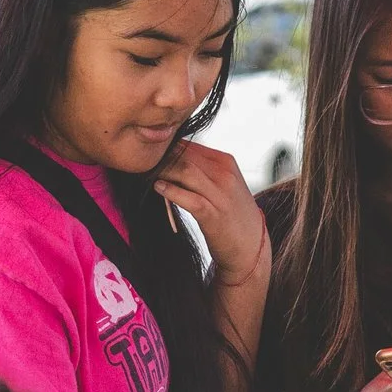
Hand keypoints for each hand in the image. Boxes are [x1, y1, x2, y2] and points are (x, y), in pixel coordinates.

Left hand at [153, 142, 265, 287]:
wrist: (250, 246)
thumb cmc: (231, 214)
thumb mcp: (222, 184)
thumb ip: (202, 169)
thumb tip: (170, 157)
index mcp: (225, 162)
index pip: (190, 144)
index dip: (167, 147)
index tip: (148, 153)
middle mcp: (224, 174)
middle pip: (186, 155)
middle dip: (161, 156)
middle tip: (141, 161)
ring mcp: (220, 194)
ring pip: (186, 171)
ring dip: (162, 170)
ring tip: (145, 173)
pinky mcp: (213, 214)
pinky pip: (189, 198)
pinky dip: (171, 191)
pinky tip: (158, 188)